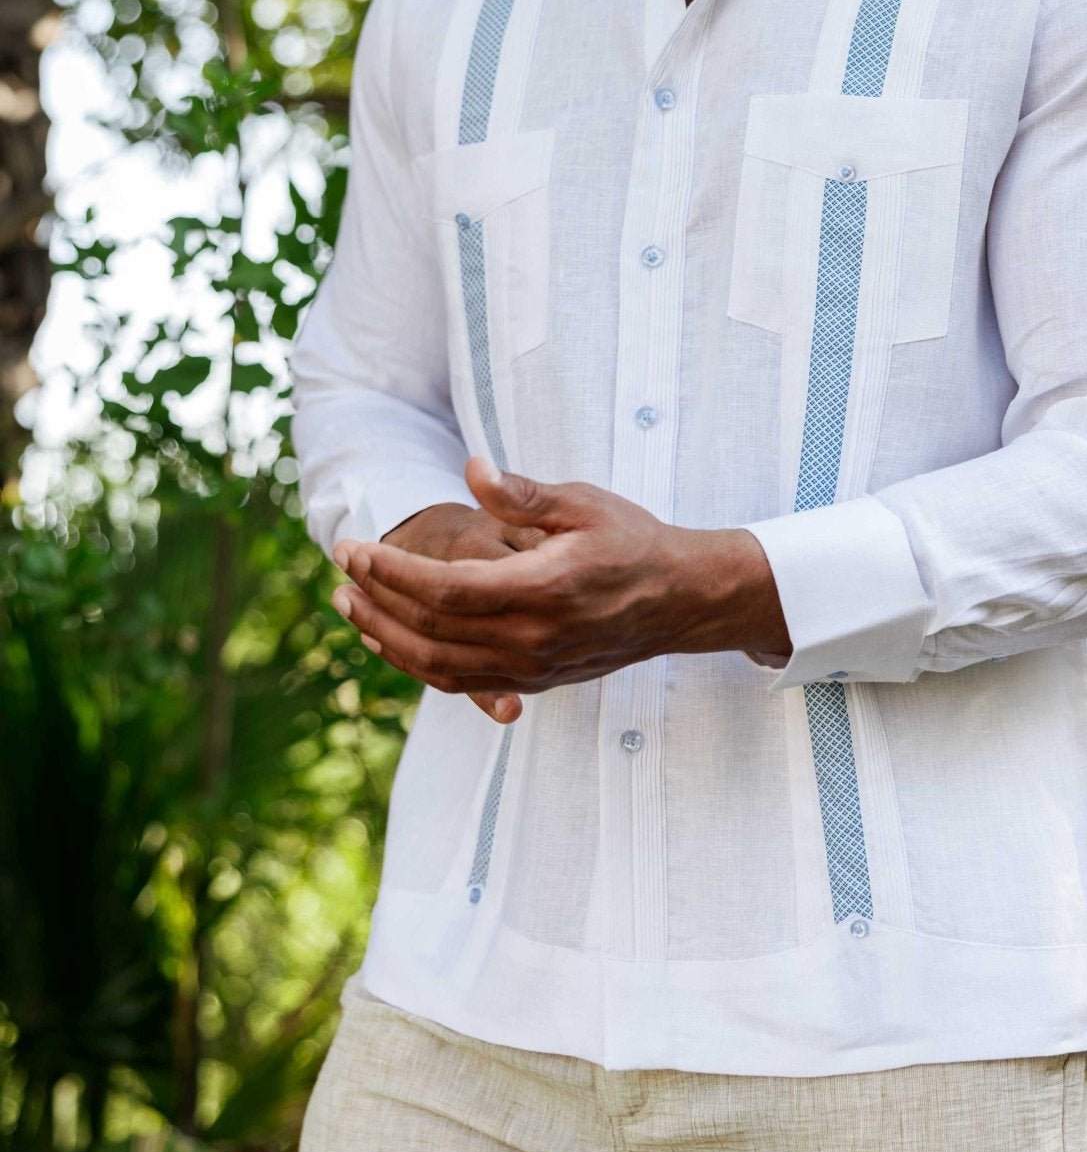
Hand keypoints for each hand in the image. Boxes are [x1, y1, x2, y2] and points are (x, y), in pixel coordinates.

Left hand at [329, 456, 788, 706]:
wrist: (681, 600)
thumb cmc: (633, 541)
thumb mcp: (584, 503)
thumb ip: (523, 493)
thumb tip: (472, 469)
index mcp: (542, 590)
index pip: (444, 588)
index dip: (390, 570)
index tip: (357, 545)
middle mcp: (532, 639)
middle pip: (430, 631)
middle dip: (375, 599)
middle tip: (341, 568)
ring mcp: (531, 668)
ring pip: (437, 665)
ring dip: (385, 636)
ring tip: (349, 605)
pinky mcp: (532, 680)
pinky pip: (459, 682)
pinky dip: (416, 663)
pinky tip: (392, 639)